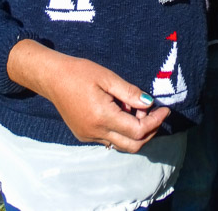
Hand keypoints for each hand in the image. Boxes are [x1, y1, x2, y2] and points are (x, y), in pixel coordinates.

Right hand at [7, 42, 168, 152]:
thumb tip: (150, 104)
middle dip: (150, 131)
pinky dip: (122, 130)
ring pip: (121, 144)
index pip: (138, 131)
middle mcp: (95, 133)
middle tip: (156, 112)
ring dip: (136, 131)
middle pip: (132, 145)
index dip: (155, 121)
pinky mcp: (84, 135)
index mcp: (102, 117)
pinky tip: (123, 111)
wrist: (52, 78)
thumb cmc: (80, 72)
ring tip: (137, 107)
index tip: (165, 109)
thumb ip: (129, 92)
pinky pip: (110, 140)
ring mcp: (88, 137)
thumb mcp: (107, 77)